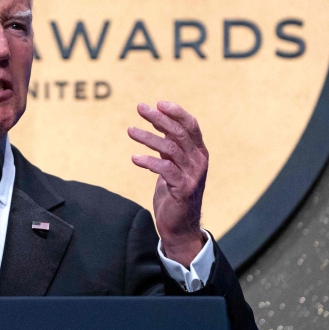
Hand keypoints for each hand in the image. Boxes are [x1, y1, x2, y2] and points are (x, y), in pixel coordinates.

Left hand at [128, 101, 208, 266]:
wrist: (180, 226)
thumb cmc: (174, 191)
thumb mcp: (173, 163)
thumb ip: (169, 144)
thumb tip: (157, 119)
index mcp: (199, 152)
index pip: (191, 126)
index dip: (176, 112)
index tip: (159, 103)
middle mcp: (199, 161)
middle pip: (179, 133)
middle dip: (159, 118)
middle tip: (140, 108)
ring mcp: (192, 175)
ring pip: (170, 148)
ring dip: (148, 137)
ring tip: (130, 130)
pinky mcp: (182, 189)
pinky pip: (165, 169)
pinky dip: (149, 161)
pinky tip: (134, 158)